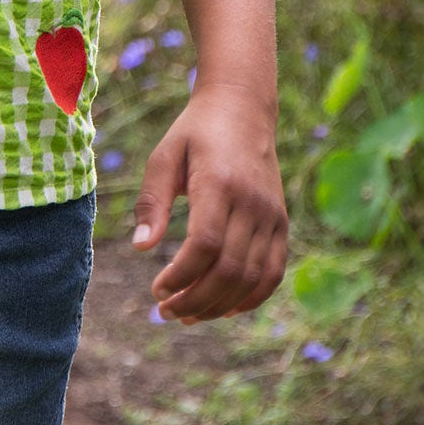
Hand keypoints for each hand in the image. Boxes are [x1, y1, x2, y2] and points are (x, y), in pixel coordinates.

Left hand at [128, 86, 287, 324]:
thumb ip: (152, 202)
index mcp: (220, 183)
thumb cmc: (195, 133)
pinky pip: (273, 272)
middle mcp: (252, 202)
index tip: (157, 290)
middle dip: (196, 300)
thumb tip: (141, 248)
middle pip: (230, 269)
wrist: (243, 109)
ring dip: (220, 305)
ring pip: (252, 277)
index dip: (181, 276)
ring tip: (188, 315)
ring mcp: (272, 215)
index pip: (205, 245)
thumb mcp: (164, 157)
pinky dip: (251, 297)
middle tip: (166, 312)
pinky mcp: (281, 223)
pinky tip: (225, 309)